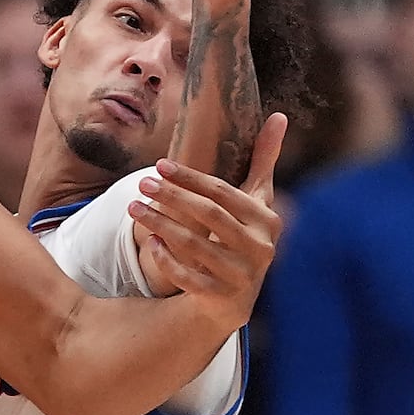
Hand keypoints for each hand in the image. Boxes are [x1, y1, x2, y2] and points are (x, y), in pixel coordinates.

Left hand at [130, 113, 286, 325]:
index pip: (223, 193)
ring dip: (160, 224)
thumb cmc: (244, 235)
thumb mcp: (257, 200)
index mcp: (267, 220)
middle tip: (142, 183)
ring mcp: (242, 276)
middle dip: (172, 197)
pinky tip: (149, 242)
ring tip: (133, 208)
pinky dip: (167, 260)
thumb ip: (264, 160)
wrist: (237, 296)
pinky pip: (188, 278)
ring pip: (194, 246)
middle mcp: (260, 249)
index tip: (160, 165)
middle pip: (208, 216)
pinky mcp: (222, 299)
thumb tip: (280, 115)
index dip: (190, 177)